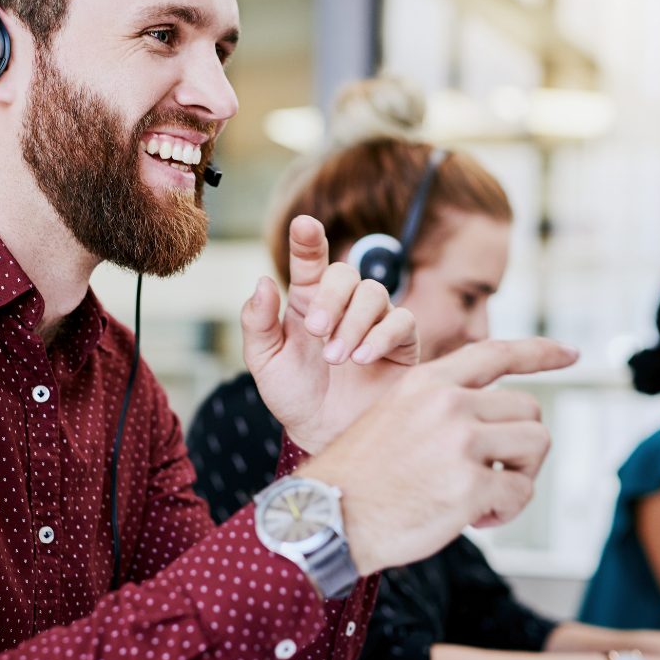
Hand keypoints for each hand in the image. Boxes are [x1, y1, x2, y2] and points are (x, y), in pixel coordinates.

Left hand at [242, 215, 420, 453]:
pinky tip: (362, 360)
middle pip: (346, 273)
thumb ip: (257, 323)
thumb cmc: (293, 395)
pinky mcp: (400, 343)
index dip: (308, 239)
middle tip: (315, 330)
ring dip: (353, 322)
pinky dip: (381, 336)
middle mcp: (342, 304)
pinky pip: (401, 322)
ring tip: (336, 358)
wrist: (323, 435)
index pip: (309, 260)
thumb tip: (263, 282)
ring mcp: (373, 321)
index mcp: (307, 300)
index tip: (303, 225)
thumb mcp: (264, 362)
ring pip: (374, 294)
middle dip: (331, 297)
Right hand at [299, 336, 577, 574]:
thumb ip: (442, 406)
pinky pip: (521, 493)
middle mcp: (448, 403)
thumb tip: (498, 421)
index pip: (497, 352)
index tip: (572, 354)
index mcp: (427, 381)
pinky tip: (472, 518)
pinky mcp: (470, 486)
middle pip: (529, 410)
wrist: (329, 515)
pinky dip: (506, 511)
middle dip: (522, 446)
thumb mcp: (394, 415)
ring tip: (486, 495)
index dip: (541, 352)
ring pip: (536, 445)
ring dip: (521, 475)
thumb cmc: (361, 474)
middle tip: (495, 473)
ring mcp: (460, 442)